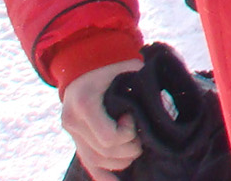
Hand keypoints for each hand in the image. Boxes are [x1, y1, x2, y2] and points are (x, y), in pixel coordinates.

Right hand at [61, 59, 143, 180]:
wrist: (84, 61)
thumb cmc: (110, 62)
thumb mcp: (124, 66)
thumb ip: (138, 81)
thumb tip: (159, 98)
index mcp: (84, 104)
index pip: (109, 138)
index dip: (128, 133)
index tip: (134, 118)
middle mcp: (73, 122)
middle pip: (106, 153)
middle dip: (130, 148)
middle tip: (140, 134)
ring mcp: (72, 133)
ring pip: (98, 162)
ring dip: (122, 160)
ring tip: (134, 144)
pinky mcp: (75, 139)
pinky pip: (88, 164)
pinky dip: (103, 176)